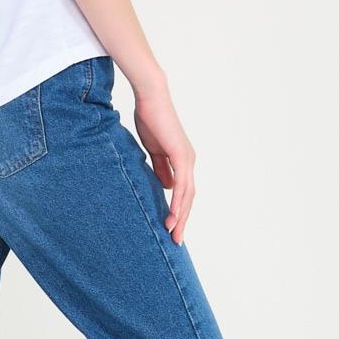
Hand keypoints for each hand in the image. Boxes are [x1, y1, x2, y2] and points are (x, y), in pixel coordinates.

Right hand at [132, 83, 195, 243]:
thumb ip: (160, 167)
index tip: (171, 227)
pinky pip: (181, 184)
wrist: (150, 98)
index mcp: (181, 160)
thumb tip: (166, 186)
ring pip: (187, 195)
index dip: (178, 210)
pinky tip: (174, 215)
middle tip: (175, 240)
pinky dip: (178, 201)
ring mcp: (187, 158)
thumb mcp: (153, 149)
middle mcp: (188, 161)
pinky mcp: (180, 154)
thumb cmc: (150, 118)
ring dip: (181, 216)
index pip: (183, 192)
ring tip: (173, 233)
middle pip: (188, 198)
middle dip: (182, 220)